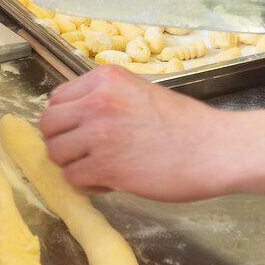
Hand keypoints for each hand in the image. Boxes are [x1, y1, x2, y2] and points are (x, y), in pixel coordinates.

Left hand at [38, 67, 228, 200]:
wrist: (215, 149)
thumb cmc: (186, 125)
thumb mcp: (141, 93)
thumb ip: (108, 100)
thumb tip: (78, 118)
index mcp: (105, 79)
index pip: (57, 99)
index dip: (66, 120)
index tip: (79, 132)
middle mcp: (97, 101)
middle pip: (49, 125)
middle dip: (62, 142)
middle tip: (84, 153)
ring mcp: (98, 134)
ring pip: (55, 153)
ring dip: (73, 165)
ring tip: (99, 168)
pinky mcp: (105, 166)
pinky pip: (72, 178)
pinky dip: (86, 184)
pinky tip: (108, 181)